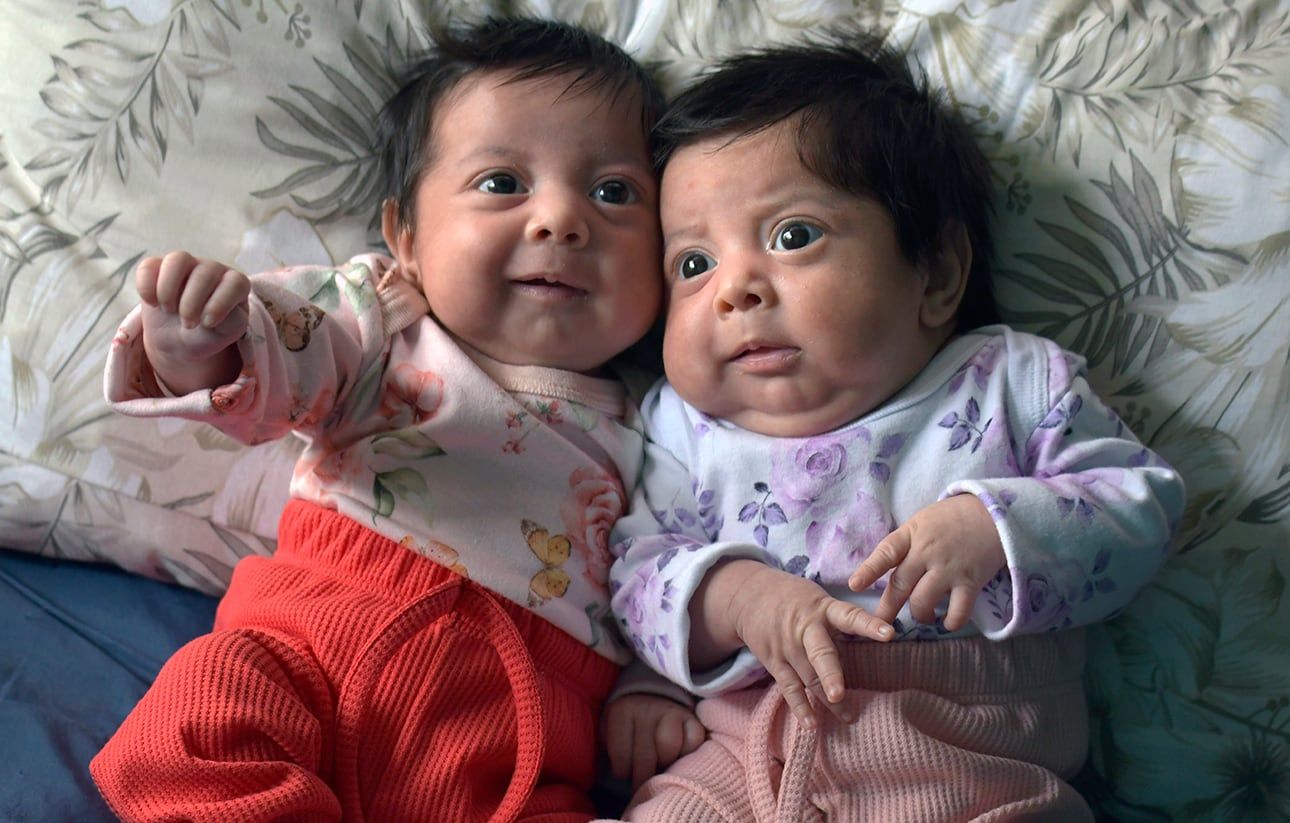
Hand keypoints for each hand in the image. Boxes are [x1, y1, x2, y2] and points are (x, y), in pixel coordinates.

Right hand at [136, 251, 249, 392]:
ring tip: (168, 310)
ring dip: (168, 289)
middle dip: (192, 303)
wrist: (180, 337)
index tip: (207, 324)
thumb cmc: (207, 334)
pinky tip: (152, 303)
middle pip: (204, 273)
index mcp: (235, 284)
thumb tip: (212, 311)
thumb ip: (228, 323)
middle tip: (187, 323)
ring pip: (177, 259)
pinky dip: (146, 286)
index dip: (220, 303)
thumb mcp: (223, 334)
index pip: (235, 283)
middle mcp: (213, 269)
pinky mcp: (158, 267)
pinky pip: (149, 266)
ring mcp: (186, 265)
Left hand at [601, 694, 704, 790]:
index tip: (623, 774)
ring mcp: (671, 710)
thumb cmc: (626, 726)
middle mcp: (647, 707)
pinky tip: (677, 754)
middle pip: (645, 756)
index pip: (620, 753)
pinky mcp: (691, 717)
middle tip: (642, 783)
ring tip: (659, 766)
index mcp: (622, 711)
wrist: (648, 698)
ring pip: (669, 748)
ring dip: (664, 763)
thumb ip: (611, 750)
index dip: (621, 771)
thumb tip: (621, 777)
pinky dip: (686, 752)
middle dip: (643, 777)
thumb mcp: (609, 733)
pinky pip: (693, 741)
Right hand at [696, 560, 892, 728]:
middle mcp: (804, 629)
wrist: (747, 595)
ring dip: (827, 700)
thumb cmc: (794, 598)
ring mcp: (787, 647)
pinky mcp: (774, 662)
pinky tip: (812, 725)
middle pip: (820, 653)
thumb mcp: (818, 599)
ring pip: (808, 677)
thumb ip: (840, 620)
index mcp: (823, 609)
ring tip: (847, 717)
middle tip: (840, 694)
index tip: (889, 634)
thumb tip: (874, 642)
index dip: (868, 625)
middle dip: (831, 675)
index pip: (849, 616)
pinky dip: (800, 707)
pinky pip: (789, 688)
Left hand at [848, 494, 1004, 630]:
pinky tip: (948, 622)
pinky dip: (951, 622)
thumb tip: (886, 569)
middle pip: (901, 585)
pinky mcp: (971, 581)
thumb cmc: (952, 518)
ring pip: (923, 601)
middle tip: (879, 625)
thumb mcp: (922, 522)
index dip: (869, 570)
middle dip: (887, 609)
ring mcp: (948, 568)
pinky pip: (958, 610)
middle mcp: (927, 552)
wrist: (993, 514)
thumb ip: (904, 544)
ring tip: (923, 617)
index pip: (886, 553)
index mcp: (911, 535)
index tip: (854, 586)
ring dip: (920, 615)